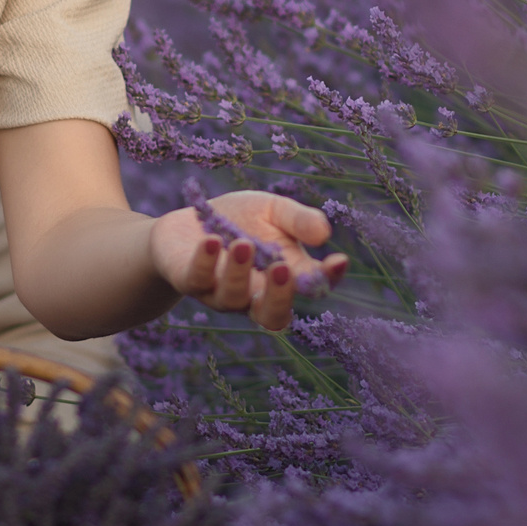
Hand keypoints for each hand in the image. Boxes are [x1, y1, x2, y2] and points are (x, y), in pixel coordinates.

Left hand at [150, 189, 348, 331]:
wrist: (187, 222)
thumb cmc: (239, 219)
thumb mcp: (272, 210)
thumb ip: (297, 220)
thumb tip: (325, 233)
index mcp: (283, 278)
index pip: (312, 287)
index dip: (327, 279)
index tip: (338, 260)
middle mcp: (254, 294)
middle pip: (272, 315)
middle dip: (279, 295)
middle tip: (282, 267)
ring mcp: (220, 292)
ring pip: (233, 298)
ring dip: (239, 273)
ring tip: (243, 244)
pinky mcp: (188, 280)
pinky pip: (196, 280)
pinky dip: (205, 262)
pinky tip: (212, 240)